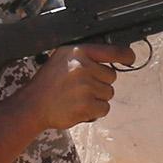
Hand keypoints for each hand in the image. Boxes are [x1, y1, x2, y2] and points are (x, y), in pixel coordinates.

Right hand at [17, 43, 136, 131]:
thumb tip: (111, 57)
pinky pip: (104, 108)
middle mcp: (83, 67)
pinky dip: (95, 111)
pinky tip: (79, 107)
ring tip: (77, 97)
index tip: (130, 58)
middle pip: (111, 76)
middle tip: (81, 87)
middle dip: (101, 83)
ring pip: (109, 93)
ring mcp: (86, 87)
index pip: (112, 51)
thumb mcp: (62, 58)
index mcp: (78, 52)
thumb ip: (84, 56)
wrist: (33, 105)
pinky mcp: (87, 105)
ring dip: (97, 98)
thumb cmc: (49, 83)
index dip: (125, 55)